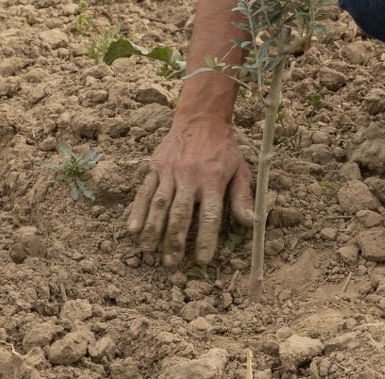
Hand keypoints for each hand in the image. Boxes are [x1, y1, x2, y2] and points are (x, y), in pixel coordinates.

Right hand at [127, 116, 253, 265]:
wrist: (201, 119)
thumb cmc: (223, 149)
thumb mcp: (240, 170)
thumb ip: (242, 198)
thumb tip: (252, 223)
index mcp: (213, 180)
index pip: (209, 215)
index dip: (205, 239)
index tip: (202, 260)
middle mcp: (190, 177)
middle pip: (180, 214)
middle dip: (174, 241)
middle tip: (170, 263)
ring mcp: (170, 172)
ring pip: (159, 205)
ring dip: (153, 230)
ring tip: (148, 251)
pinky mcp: (156, 168)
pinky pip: (144, 192)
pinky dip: (137, 211)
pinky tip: (132, 229)